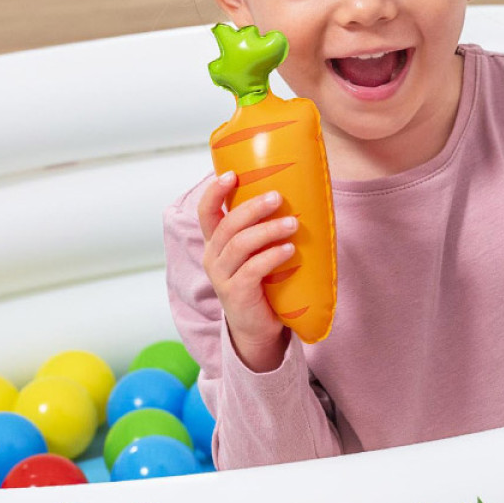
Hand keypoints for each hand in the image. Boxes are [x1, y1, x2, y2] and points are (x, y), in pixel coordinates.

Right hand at [198, 172, 295, 371]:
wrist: (258, 328)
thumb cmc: (262, 282)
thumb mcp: (255, 252)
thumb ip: (262, 229)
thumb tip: (296, 193)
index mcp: (215, 242)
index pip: (206, 211)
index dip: (215, 191)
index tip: (232, 174)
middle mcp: (214, 257)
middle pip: (227, 224)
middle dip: (252, 208)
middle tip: (277, 197)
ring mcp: (222, 276)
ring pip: (240, 244)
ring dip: (268, 230)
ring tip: (292, 224)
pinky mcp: (236, 293)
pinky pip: (252, 269)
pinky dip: (272, 256)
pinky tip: (289, 250)